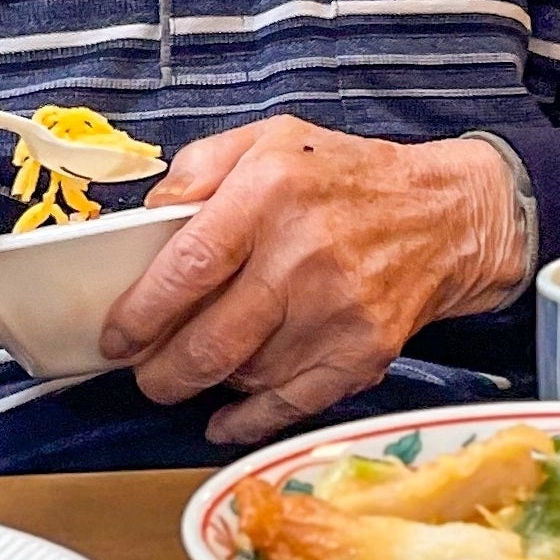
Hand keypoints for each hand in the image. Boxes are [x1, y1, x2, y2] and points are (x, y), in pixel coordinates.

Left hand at [100, 118, 525, 443]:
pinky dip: (247, 420)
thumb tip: (147, 219)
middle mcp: (303, 255)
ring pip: (244, 376)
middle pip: (209, 341)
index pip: (188, 267)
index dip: (141, 313)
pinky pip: (290, 405)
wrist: (445, 217)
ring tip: (189, 370)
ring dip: (205, 384)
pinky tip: (223, 417)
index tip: (115, 336)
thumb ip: (199, 166)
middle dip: (159, 372)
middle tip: (142, 371)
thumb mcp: (270, 139)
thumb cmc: (345, 177)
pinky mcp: (363, 354)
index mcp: (270, 193)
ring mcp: (336, 312)